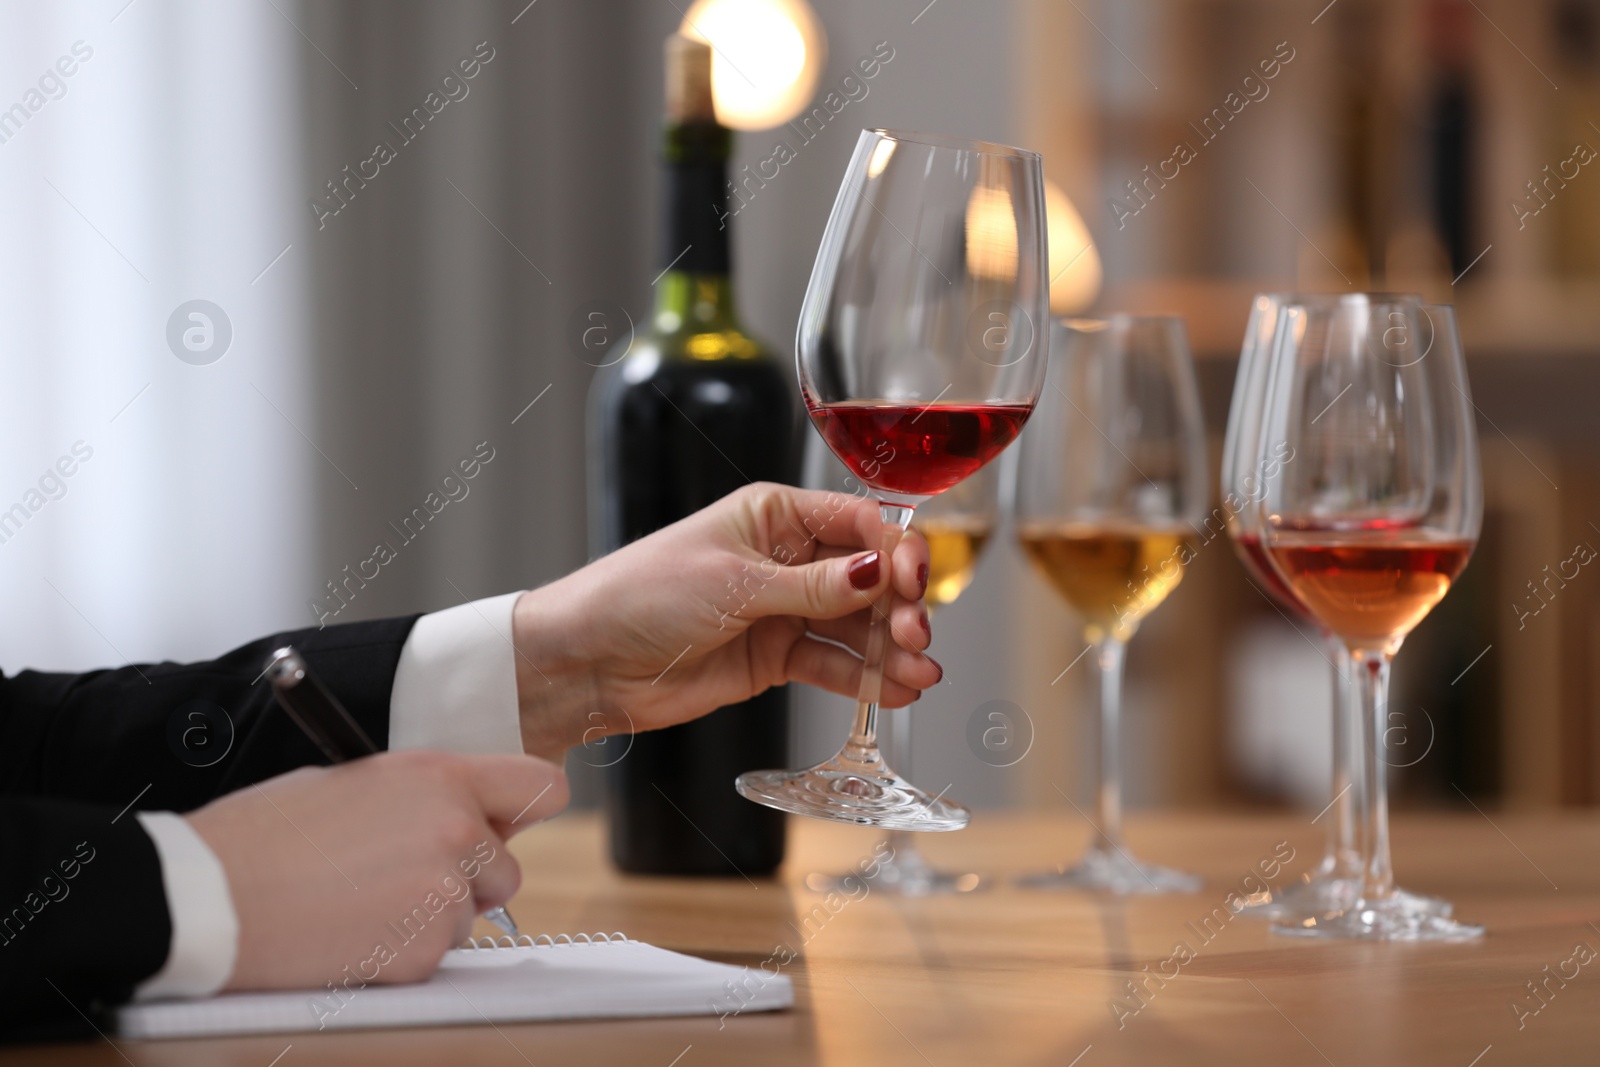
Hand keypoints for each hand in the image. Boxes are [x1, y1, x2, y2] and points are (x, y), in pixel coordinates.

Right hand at [187, 750, 567, 991]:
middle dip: (469, 878)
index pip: (540, 786)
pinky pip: (435, 954)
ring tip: (360, 902)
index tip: (505, 824)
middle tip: (402, 876)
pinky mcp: (422, 950)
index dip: (522, 810)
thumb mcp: (355, 781)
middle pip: (507, 868)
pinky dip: (402, 952)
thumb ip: (425, 795)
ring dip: (430, 916)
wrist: (210, 895)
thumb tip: (467, 813)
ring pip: (470, 915)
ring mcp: (443, 893)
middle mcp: (456, 829)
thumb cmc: (266, 833)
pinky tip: (352, 932)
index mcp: (439, 776)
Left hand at [512, 482, 937, 757]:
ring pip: (855, 626)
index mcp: (773, 516)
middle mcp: (786, 559)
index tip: (913, 582)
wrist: (586, 661)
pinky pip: (832, 666)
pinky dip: (865, 679)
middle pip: (866, 577)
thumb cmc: (641, 595)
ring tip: (920, 675)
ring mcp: (782, 610)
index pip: (856, 522)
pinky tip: (897, 691)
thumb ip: (812, 586)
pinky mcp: (774, 658)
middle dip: (897, 605)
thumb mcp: (734, 583)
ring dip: (891, 649)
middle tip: (914, 635)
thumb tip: (879, 571)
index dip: (893, 550)